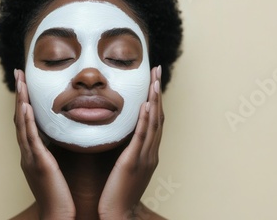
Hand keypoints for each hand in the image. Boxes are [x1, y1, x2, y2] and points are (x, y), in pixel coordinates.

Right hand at [13, 69, 75, 218]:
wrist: (57, 214)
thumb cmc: (59, 193)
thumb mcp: (55, 166)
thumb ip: (54, 149)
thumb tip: (61, 134)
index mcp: (32, 152)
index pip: (26, 121)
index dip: (24, 100)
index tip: (25, 82)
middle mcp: (27, 152)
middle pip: (19, 117)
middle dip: (19, 94)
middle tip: (19, 73)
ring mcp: (30, 157)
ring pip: (22, 124)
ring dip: (20, 101)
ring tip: (21, 81)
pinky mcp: (39, 163)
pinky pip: (31, 138)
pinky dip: (26, 121)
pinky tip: (26, 106)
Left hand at [98, 66, 164, 219]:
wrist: (118, 213)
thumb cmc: (119, 192)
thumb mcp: (126, 166)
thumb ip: (129, 149)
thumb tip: (125, 134)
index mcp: (149, 152)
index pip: (155, 120)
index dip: (156, 99)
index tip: (153, 80)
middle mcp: (151, 152)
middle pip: (158, 117)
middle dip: (157, 92)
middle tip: (156, 71)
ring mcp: (144, 157)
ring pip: (153, 124)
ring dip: (154, 100)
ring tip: (153, 80)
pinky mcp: (133, 162)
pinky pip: (141, 138)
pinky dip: (145, 120)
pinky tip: (145, 105)